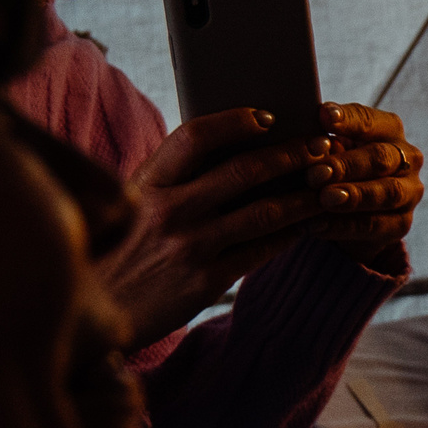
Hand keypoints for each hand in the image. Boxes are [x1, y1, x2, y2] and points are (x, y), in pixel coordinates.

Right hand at [100, 109, 331, 346]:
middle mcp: (168, 210)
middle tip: (322, 146)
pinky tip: (309, 223)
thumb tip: (233, 147)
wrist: (97, 310)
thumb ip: (174, 179)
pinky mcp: (205, 281)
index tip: (268, 117)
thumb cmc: (122, 249)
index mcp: (148, 183)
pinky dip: (291, 233)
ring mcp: (189, 246)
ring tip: (330, 184)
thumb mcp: (134, 204)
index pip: (195, 136)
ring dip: (303, 195)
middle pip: (243, 170)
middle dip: (291, 154)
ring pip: (264, 211)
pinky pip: (261, 250)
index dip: (235, 121)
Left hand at [304, 103, 424, 259]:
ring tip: (324, 199)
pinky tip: (317, 224)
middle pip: (380, 158)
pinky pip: (375, 225)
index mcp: (389, 130)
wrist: (348, 214)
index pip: (370, 121)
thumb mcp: (328, 151)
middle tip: (316, 173)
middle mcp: (408, 159)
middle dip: (346, 166)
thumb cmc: (335, 169)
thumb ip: (324, 144)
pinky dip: (344, 226)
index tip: (323, 117)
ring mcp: (409, 193)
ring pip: (386, 193)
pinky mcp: (401, 224)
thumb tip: (314, 138)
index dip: (348, 119)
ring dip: (353, 196)